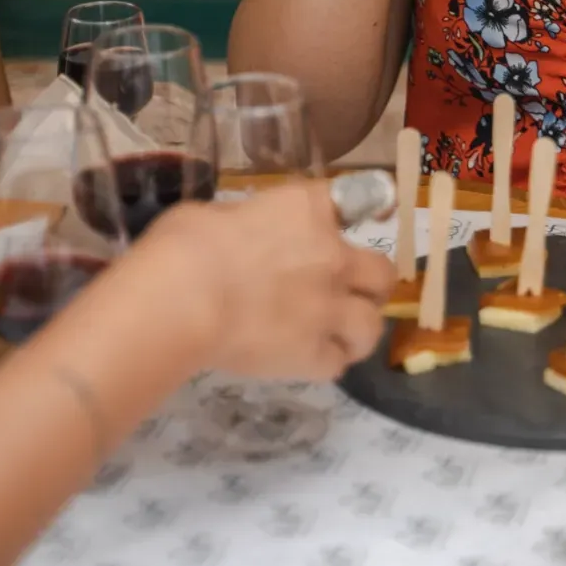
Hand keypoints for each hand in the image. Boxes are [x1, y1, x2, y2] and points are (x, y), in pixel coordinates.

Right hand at [146, 182, 395, 381]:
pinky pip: (337, 364)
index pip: (354, 201)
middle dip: (371, 283)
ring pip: (372, 325)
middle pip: (382, 272)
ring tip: (340, 335)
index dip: (351, 213)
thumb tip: (239, 236)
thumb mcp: (219, 212)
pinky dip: (326, 362)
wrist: (183, 297)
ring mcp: (329, 308)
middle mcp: (333, 256)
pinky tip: (309, 360)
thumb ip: (248, 223)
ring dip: (359, 329)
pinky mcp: (312, 354)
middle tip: (349, 291)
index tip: (339, 226)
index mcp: (309, 209)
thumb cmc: (187, 243)